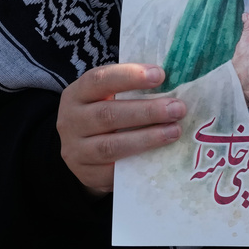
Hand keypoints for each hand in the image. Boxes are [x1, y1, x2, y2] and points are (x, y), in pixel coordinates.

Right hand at [56, 63, 185, 195]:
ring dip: (147, 138)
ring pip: (110, 145)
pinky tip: (160, 156)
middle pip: (107, 115)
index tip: (160, 75)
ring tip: (174, 131)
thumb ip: (135, 88)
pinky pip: (113, 171)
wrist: (84, 149)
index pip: (99, 80)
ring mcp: (75, 150)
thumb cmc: (109, 113)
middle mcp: (71, 121)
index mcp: (78, 93)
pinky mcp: (86, 173)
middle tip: (177, 108)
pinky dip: (138, 162)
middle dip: (147, 112)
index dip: (130, 76)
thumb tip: (177, 81)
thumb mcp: (111, 95)